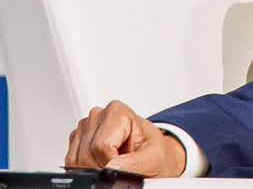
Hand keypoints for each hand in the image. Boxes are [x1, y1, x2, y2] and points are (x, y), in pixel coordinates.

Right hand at [64, 100, 185, 176]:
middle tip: (121, 164)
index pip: (100, 145)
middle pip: (87, 152)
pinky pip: (71, 162)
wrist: (153, 156)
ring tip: (114, 162)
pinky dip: (85, 168)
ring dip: (92, 167)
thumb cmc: (154, 153)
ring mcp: (86, 128)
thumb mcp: (154, 158)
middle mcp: (98, 116)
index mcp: (117, 112)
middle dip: (101, 165)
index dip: (111, 161)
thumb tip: (111, 168)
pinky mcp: (77, 141)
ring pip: (76, 159)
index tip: (124, 162)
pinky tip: (103, 162)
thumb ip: (134, 163)